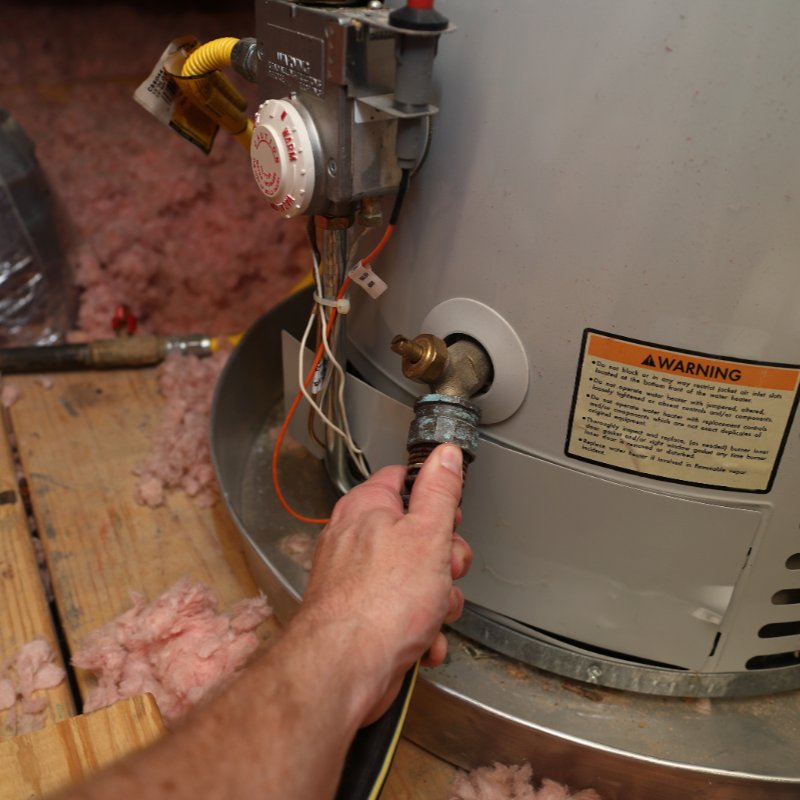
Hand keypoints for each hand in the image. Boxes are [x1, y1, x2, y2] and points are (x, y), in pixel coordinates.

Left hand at [299, 444, 471, 724]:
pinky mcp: (359, 617)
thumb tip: (446, 454)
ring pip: (414, 579)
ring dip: (436, 601)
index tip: (450, 517)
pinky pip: (401, 613)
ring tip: (432, 614)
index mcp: (367, 508)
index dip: (434, 497)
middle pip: (416, 534)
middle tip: (446, 571)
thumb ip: (439, 491)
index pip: (404, 480)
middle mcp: (355, 539)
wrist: (344, 670)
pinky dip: (418, 630)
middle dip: (444, 561)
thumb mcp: (427, 534)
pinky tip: (421, 641)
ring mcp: (355, 580)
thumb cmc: (379, 603)